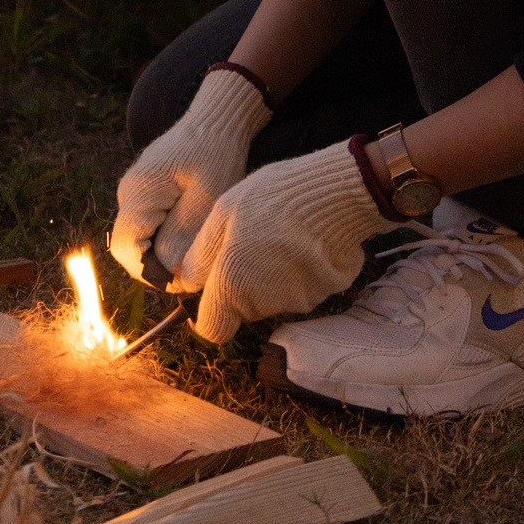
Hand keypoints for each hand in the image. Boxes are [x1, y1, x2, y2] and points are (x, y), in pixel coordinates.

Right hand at [110, 67, 271, 285]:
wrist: (217, 119)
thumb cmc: (217, 153)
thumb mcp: (208, 198)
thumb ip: (184, 236)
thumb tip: (170, 275)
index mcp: (139, 194)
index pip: (128, 250)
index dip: (152, 273)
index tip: (186, 279)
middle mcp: (128, 194)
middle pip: (130, 248)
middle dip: (158, 267)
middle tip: (194, 272)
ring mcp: (134, 192)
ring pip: (139, 239)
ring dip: (162, 254)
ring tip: (195, 254)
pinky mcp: (146, 192)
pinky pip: (148, 226)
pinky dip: (165, 239)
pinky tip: (191, 237)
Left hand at [179, 140, 396, 342]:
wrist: (336, 194)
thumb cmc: (272, 197)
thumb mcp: (223, 214)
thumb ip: (200, 255)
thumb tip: (186, 283)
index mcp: (231, 287)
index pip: (213, 330)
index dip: (209, 313)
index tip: (213, 289)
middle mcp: (263, 305)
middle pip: (243, 310)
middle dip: (241, 286)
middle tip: (251, 243)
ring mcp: (297, 302)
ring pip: (273, 299)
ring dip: (271, 277)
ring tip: (281, 236)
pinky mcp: (324, 294)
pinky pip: (302, 289)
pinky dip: (300, 272)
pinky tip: (304, 242)